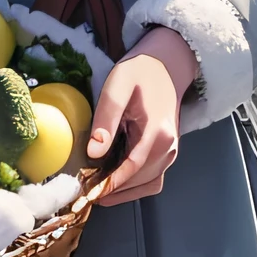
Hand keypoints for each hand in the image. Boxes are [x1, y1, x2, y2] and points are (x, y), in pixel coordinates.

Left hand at [87, 25, 199, 204]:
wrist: (166, 64)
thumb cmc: (140, 72)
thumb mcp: (116, 88)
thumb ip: (106, 120)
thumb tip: (94, 153)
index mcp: (158, 133)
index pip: (132, 169)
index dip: (110, 185)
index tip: (88, 193)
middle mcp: (169, 147)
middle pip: (140, 181)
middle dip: (113, 190)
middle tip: (86, 192)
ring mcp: (171, 151)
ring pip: (148, 184)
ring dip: (124, 191)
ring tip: (97, 189)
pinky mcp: (168, 152)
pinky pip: (152, 178)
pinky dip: (135, 185)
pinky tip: (115, 181)